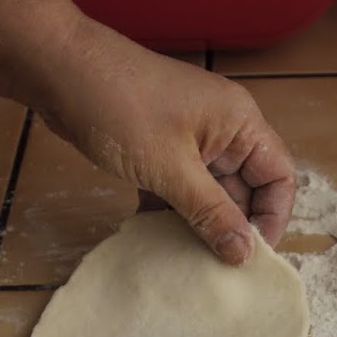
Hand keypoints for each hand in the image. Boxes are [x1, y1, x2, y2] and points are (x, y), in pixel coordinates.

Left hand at [33, 15, 297, 265]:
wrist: (57, 68)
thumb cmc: (119, 105)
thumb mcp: (170, 168)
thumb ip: (211, 213)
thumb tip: (244, 254)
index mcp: (240, 122)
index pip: (279, 177)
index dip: (271, 219)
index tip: (251, 257)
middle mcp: (222, 128)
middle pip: (245, 189)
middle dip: (231, 228)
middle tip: (213, 269)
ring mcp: (189, 137)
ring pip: (209, 192)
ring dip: (198, 224)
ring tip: (184, 261)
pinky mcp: (159, 146)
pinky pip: (179, 187)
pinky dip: (170, 212)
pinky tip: (154, 238)